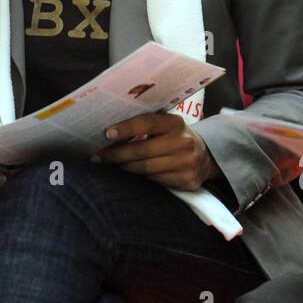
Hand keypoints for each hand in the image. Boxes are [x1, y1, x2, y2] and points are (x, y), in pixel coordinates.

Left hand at [92, 112, 217, 190]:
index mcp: (176, 122)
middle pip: (143, 150)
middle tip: (98, 155)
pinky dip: (139, 177)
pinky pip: (154, 180)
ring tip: (109, 164)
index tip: (107, 133)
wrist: (204, 158)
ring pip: (146, 168)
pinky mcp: (186, 180)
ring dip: (124, 167)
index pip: (147, 123)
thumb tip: (110, 129)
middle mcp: (183, 141)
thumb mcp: (166, 126)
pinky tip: (128, 173)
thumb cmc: (174, 138)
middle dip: (117, 154)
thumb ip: (146, 124)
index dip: (126, 128)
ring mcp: (187, 162)